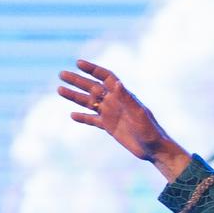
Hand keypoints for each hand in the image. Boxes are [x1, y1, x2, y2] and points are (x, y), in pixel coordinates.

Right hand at [58, 59, 190, 180]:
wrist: (154, 149)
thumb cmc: (150, 130)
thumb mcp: (139, 113)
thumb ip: (127, 98)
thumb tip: (116, 82)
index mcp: (122, 95)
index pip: (105, 77)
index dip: (92, 69)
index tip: (78, 63)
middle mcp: (114, 102)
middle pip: (92, 87)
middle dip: (77, 80)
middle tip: (61, 74)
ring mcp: (110, 114)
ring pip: (89, 102)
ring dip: (75, 96)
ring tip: (59, 90)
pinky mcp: (109, 127)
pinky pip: (92, 120)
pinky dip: (82, 117)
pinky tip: (72, 114)